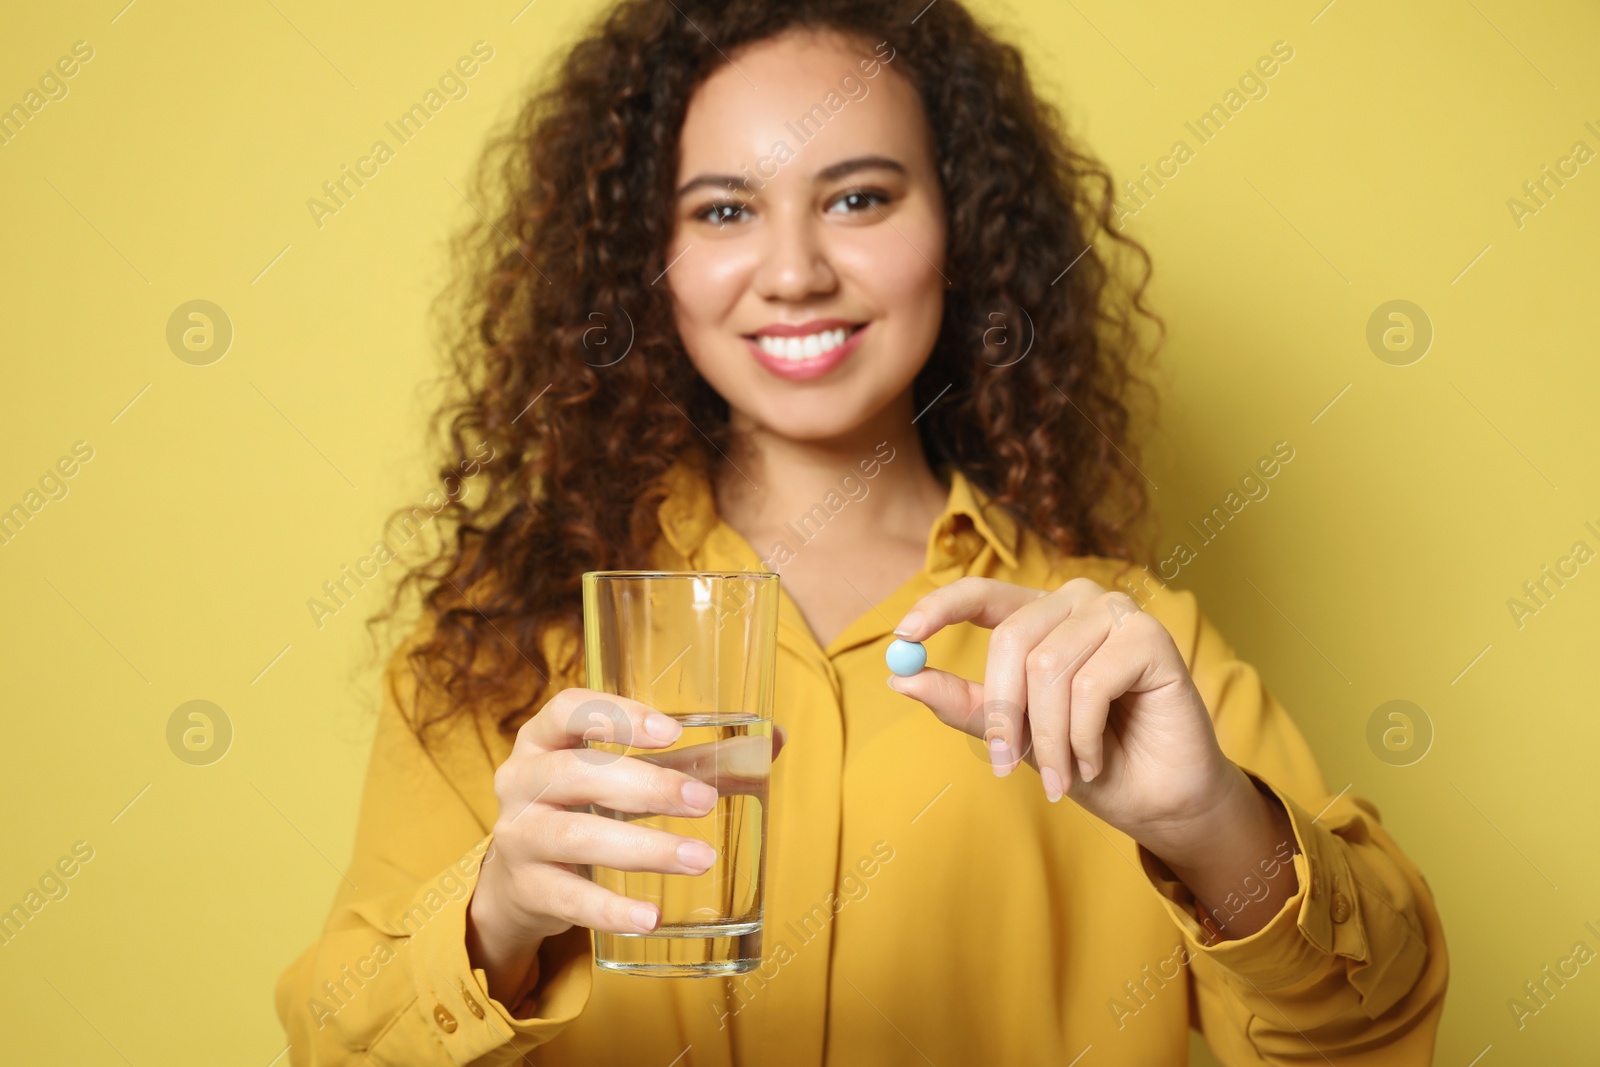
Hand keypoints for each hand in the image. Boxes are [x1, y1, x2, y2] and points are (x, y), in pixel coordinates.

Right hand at [466, 687, 785, 1002]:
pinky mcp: (526, 888)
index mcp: (544, 737)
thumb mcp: (622, 776)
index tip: (671, 733)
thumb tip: (773, 740)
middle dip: (646, 786)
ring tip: (700, 859)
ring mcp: (518, 835)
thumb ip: (690, 759)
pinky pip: (569, 898)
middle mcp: (521, 779)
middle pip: (578, 772)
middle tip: (704, 803)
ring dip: (643, 848)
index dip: (617, 717)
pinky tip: (651, 918)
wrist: (518, 881)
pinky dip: (611, 909)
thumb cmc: (586, 807)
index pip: (569, 710)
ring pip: (576, 835)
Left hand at [887, 575, 1238, 854]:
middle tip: (1004, 765)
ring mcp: (1116, 613)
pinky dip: (1084, 736)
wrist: (1156, 799)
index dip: (940, 608)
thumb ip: (966, 705)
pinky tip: (1096, 758)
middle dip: (1005, 714)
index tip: (902, 638)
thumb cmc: (1085, 761)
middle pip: (1012, 639)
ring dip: (1049, 738)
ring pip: (1050, 668)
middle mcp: (1077, 603)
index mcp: (1040, 616)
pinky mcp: (1150, 636)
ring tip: (1063, 774)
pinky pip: (1091, 684)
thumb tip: (902, 679)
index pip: (981, 593)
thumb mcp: (1014, 736)